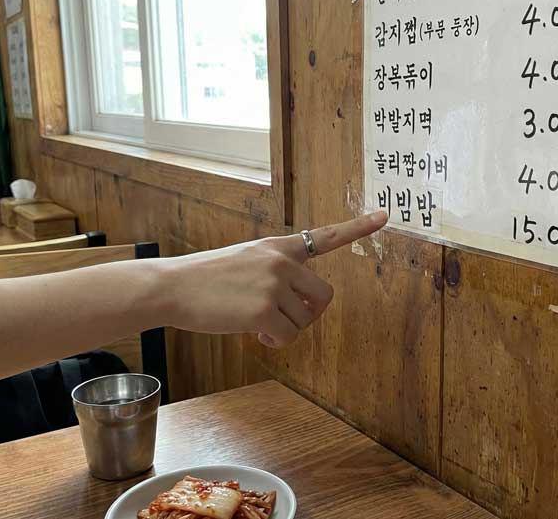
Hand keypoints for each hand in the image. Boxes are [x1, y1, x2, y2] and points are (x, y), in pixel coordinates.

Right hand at [161, 211, 387, 347]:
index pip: (325, 235)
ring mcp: (274, 285)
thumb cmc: (205, 279)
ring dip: (284, 331)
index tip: (385, 215)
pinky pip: (288, 337)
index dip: (358, 227)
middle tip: (286, 320)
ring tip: (257, 324)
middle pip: (324, 296)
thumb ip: (275, 272)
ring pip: (303, 322)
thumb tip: (298, 305)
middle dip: (310, 314)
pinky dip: (275, 342)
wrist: (172, 286)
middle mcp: (281, 262)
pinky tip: (255, 335)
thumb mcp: (245, 260)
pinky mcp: (263, 310)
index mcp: (279, 247)